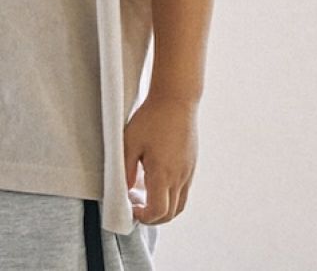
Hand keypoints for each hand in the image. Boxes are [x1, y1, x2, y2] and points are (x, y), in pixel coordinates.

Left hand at [123, 96, 198, 224]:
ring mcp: (188, 171)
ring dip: (164, 208)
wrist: (176, 99)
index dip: (144, 217)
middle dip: (152, 218)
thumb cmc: (151, 117)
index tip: (132, 209)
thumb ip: (125, 170)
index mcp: (163, 173)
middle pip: (170, 214)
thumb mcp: (130, 142)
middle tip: (136, 206)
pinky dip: (171, 195)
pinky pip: (183, 190)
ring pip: (179, 204)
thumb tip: (124, 191)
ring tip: (145, 194)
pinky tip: (156, 179)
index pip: (158, 212)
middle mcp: (179, 177)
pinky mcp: (191, 164)